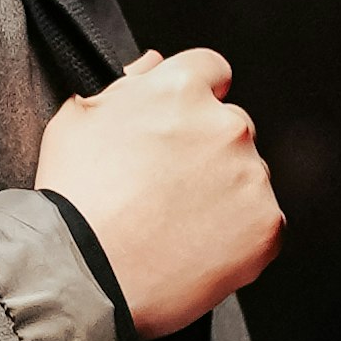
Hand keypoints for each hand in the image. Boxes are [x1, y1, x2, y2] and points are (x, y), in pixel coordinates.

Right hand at [35, 46, 281, 340]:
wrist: (84, 275)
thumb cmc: (74, 200)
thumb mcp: (78, 120)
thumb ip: (125, 86)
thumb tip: (153, 66)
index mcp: (181, 90)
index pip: (211, 71)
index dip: (196, 97)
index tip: (184, 124)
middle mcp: (225, 125)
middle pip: (232, 126)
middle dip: (208, 150)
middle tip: (170, 189)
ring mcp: (250, 176)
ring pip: (248, 176)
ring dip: (224, 192)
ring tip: (176, 226)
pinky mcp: (266, 224)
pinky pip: (262, 223)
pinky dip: (238, 236)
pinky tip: (196, 248)